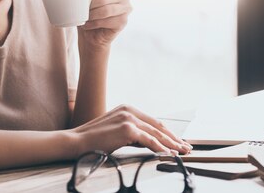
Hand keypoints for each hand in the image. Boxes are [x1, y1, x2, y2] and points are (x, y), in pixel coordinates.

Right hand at [70, 104, 192, 155]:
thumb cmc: (95, 139)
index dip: (168, 132)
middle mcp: (130, 110)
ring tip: (182, 152)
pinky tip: (169, 154)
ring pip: (156, 133)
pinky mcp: (127, 129)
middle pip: (158, 126)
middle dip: (174, 138)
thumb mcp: (117, 132)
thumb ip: (134, 134)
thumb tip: (151, 143)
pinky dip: (161, 148)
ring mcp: (129, 118)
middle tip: (186, 147)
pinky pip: (149, 140)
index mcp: (128, 108)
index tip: (178, 141)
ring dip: (172, 144)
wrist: (77, 141)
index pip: (154, 122)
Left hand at [78, 0, 131, 49]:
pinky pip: (107, 21)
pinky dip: (95, 24)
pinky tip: (89, 25)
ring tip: (85, 17)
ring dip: (92, 15)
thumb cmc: (88, 11)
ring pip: (106, 10)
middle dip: (90, 5)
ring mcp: (126, 8)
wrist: (91, 33)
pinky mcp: (124, 21)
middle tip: (83, 9)